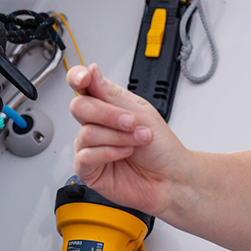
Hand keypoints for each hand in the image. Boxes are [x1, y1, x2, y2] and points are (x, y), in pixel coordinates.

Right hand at [67, 63, 186, 215]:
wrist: (172, 178)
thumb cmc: (162, 148)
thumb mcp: (141, 113)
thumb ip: (111, 94)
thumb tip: (91, 72)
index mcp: (109, 106)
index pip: (83, 86)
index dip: (78, 78)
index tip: (85, 78)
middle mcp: (97, 125)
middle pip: (80, 107)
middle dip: (108, 114)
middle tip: (132, 122)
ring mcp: (91, 147)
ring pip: (87, 132)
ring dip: (119, 136)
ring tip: (138, 141)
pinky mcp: (88, 169)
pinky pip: (86, 156)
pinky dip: (110, 152)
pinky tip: (125, 153)